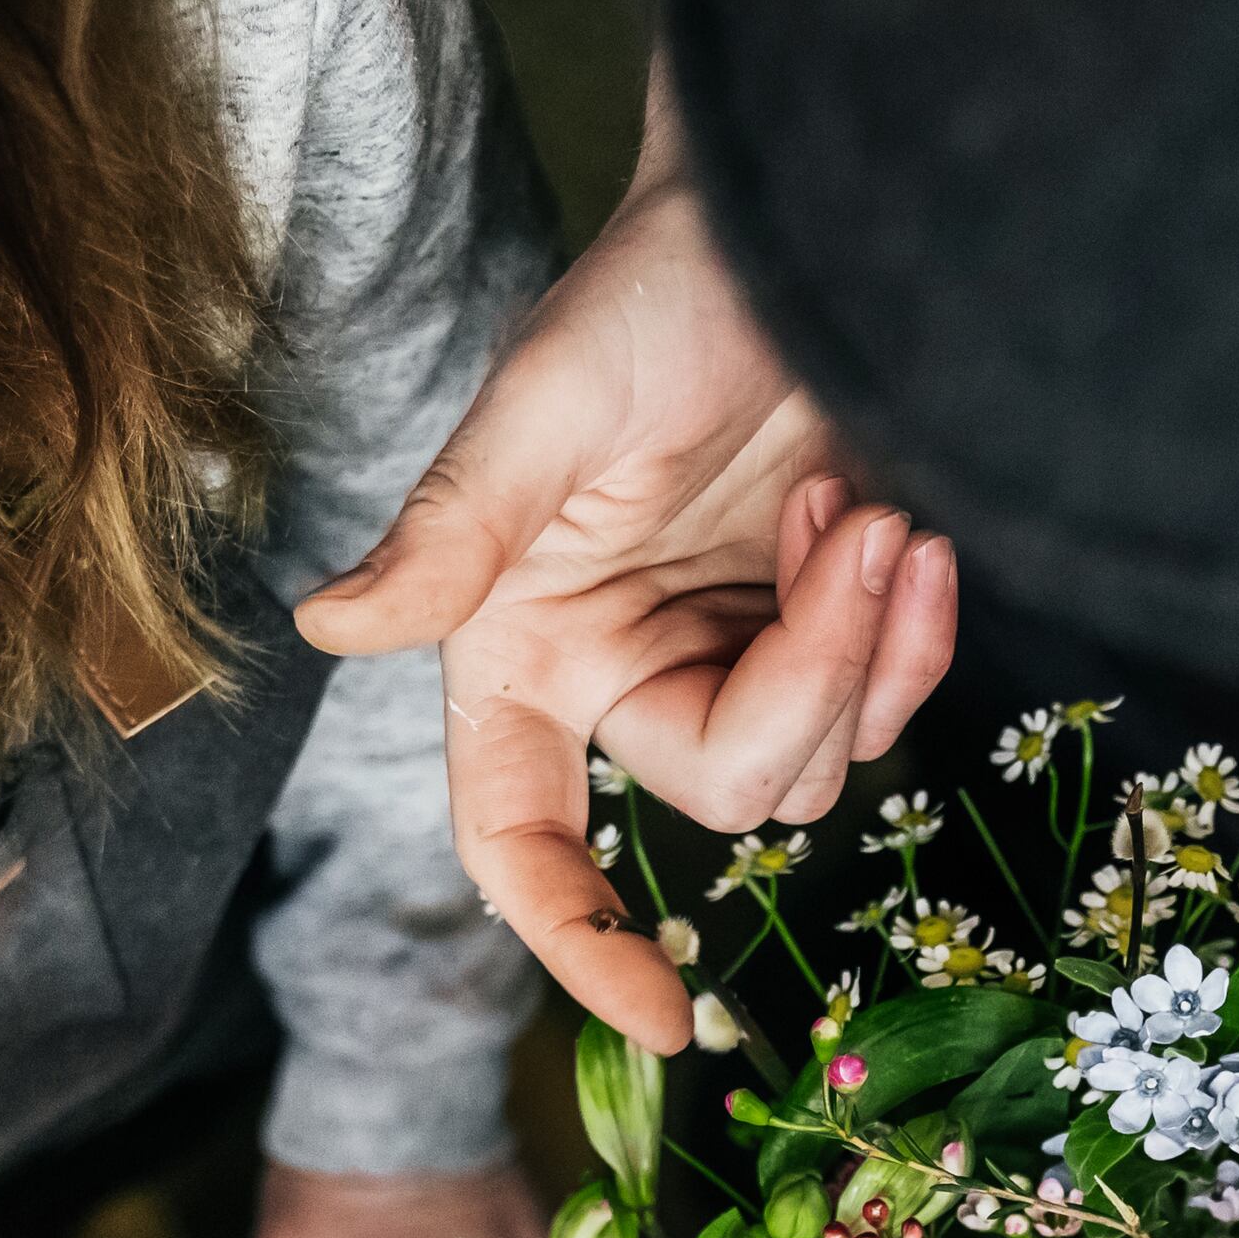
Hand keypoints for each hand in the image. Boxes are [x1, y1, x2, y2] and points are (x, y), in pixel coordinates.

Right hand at [296, 68, 959, 1053]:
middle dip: (810, 678)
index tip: (663, 1025)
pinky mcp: (824, 627)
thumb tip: (326, 634)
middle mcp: (616, 673)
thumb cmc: (654, 290)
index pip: (520, 840)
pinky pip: (883, 708)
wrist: (796, 213)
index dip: (579, 943)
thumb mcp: (544, 409)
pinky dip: (912, 634)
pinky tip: (910, 528)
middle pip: (725, 796)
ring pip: (820, 768)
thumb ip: (448, 536)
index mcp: (523, 649)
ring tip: (871, 501)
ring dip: (869, 642)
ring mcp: (728, 655)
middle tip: (855, 522)